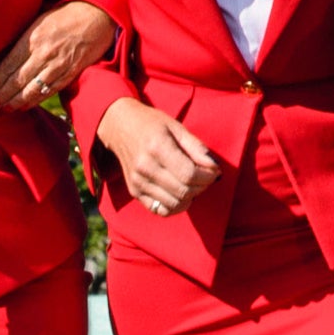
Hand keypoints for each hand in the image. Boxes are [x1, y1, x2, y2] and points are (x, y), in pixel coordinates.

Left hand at [0, 1, 118, 107]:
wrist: (98, 15)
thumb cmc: (67, 15)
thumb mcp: (40, 21)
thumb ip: (25, 39)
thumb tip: (8, 57)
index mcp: (33, 38)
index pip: (8, 65)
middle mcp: (43, 53)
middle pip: (17, 80)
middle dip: (3, 95)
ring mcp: (58, 64)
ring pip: (32, 89)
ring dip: (16, 102)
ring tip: (5, 109)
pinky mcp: (72, 71)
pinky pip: (50, 90)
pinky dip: (36, 100)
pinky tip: (26, 106)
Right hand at [100, 99, 223, 217]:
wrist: (119, 127)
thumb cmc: (152, 124)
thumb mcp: (176, 127)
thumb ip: (196, 147)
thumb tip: (215, 167)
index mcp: (157, 147)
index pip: (189, 174)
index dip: (207, 177)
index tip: (214, 171)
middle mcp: (145, 167)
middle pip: (184, 191)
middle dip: (203, 187)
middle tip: (207, 177)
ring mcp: (138, 182)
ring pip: (175, 204)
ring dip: (191, 197)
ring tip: (193, 183)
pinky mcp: (134, 192)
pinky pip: (161, 210)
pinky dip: (176, 206)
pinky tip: (181, 193)